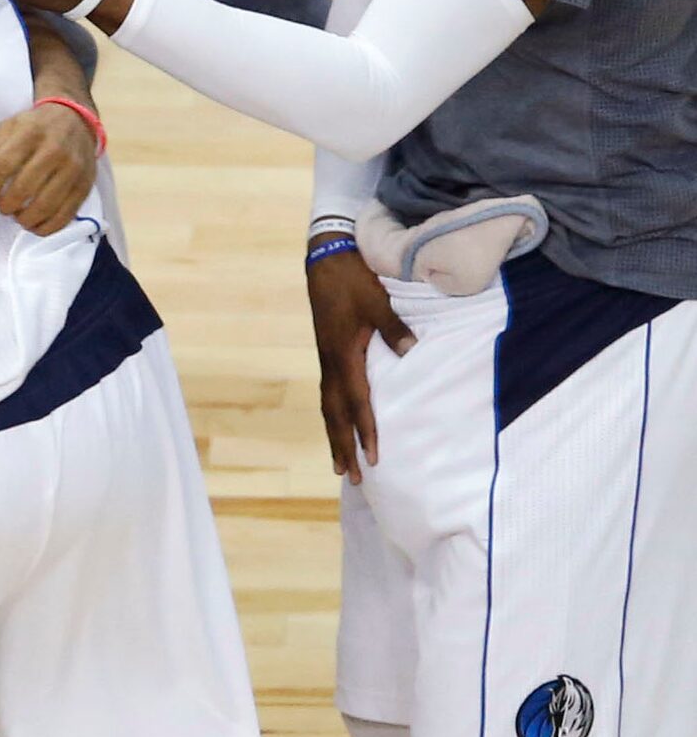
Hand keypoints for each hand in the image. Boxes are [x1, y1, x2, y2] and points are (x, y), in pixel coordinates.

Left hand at [0, 102, 96, 232]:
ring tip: (18, 217)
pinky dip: (48, 227)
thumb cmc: (36, 127)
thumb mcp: (10, 125)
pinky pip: (66, 214)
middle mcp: (54, 150)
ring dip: (26, 219)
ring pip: (46, 205)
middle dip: (7, 205)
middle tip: (2, 208)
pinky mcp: (84, 185)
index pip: (4, 164)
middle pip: (24, 188)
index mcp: (31, 133)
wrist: (76, 121)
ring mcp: (73, 169)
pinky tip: (36, 226)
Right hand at [309, 247, 415, 482]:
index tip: (373, 459)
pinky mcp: (327, 352)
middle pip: (334, 413)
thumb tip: (411, 351)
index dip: (365, 430)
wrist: (327, 259)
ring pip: (327, 406)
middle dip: (342, 446)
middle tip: (350, 477)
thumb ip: (392, 327)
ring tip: (339, 464)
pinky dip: (333, 415)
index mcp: (343, 354)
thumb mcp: (376, 300)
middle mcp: (331, 362)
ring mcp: (326, 358)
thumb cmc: (354, 279)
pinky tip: (339, 423)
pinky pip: (328, 393)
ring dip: (334, 435)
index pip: (356, 401)